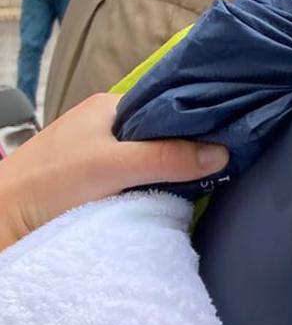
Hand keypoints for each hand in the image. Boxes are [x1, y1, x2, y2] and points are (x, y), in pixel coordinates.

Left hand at [0, 94, 228, 251]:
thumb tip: (224, 153)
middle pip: (167, 131)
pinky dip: (163, 185)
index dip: (201, 115)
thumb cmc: (49, 182)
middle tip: (232, 157)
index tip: (236, 128)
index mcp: (111, 106)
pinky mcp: (102, 183)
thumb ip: (168, 157)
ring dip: (179, 168)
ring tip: (216, 176)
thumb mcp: (114, 164)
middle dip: (194, 144)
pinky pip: (145, 178)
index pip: (170, 102)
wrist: (3, 222)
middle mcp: (110, 125)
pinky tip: (184, 193)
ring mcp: (106, 155)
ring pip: (157, 156)